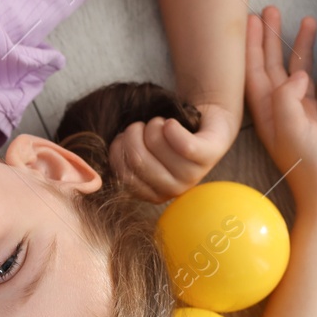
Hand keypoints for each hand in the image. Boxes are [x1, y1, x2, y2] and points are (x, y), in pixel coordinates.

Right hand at [109, 100, 239, 203]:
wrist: (208, 123)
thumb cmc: (169, 139)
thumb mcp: (144, 153)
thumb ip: (125, 161)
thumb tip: (107, 160)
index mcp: (154, 194)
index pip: (123, 174)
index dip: (119, 149)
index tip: (124, 138)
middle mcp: (174, 189)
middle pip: (138, 159)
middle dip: (134, 133)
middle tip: (143, 126)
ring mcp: (193, 174)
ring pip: (157, 144)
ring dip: (154, 125)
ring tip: (161, 124)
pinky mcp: (209, 154)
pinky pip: (183, 144)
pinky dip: (171, 127)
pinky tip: (171, 123)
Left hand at [244, 7, 316, 209]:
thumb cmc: (313, 169)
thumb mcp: (295, 131)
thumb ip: (288, 100)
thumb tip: (295, 73)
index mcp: (269, 114)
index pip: (254, 73)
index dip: (250, 46)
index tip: (249, 19)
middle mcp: (284, 112)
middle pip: (274, 67)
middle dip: (271, 39)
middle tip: (270, 9)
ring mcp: (307, 116)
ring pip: (302, 73)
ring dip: (302, 48)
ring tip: (307, 20)